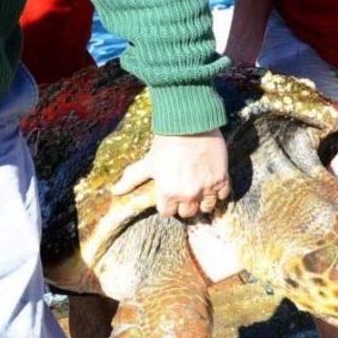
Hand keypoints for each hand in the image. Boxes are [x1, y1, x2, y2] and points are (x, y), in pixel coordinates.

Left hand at [112, 129, 229, 217]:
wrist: (190, 124)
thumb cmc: (165, 143)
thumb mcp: (148, 162)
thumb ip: (132, 179)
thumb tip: (114, 191)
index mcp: (168, 193)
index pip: (168, 212)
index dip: (167, 204)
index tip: (169, 194)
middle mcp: (188, 195)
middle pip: (187, 212)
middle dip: (185, 203)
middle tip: (184, 191)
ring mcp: (206, 188)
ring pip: (206, 207)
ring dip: (202, 200)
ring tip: (199, 189)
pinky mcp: (221, 179)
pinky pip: (223, 195)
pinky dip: (218, 191)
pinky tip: (212, 182)